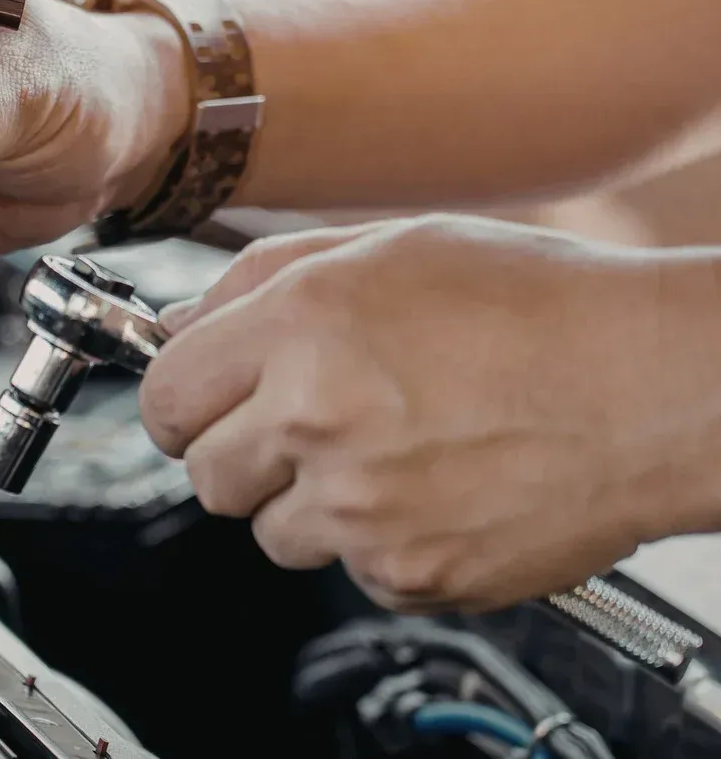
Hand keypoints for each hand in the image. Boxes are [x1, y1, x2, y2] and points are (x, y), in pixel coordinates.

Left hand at [138, 213, 720, 612]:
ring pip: (269, 532)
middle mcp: (315, 417)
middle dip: (238, 453)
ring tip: (389, 453)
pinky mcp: (406, 574)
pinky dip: (379, 542)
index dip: (177, 402)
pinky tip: (435, 489)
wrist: (656, 388)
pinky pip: (348, 569)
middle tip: (302, 428)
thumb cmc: (536, 306)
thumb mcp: (388, 248)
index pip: (164, 393)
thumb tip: (178, 323)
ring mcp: (359, 506)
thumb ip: (261, 281)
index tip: (197, 406)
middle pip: (203, 474)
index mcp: (300, 323)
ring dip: (307, 503)